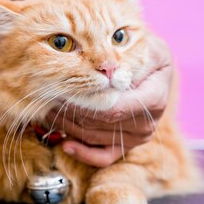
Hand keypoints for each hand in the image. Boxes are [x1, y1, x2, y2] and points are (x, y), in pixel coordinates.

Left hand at [47, 35, 172, 166]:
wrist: (155, 71)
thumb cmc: (147, 54)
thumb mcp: (144, 46)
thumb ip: (125, 57)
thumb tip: (102, 67)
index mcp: (153, 98)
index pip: (112, 108)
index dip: (84, 101)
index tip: (62, 89)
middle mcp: (146, 123)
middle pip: (99, 124)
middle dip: (70, 111)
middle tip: (48, 98)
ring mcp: (136, 138)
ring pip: (94, 138)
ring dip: (68, 126)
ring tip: (48, 111)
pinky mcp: (126, 146)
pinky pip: (102, 157)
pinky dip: (82, 153)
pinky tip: (64, 144)